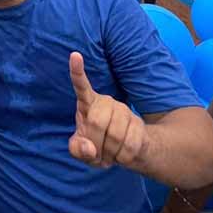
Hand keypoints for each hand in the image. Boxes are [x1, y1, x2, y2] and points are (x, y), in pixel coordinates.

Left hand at [68, 52, 148, 168]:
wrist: (127, 151)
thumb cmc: (97, 147)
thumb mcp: (82, 151)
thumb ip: (77, 150)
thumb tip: (89, 148)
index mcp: (87, 104)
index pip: (81, 86)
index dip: (77, 72)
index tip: (74, 55)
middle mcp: (106, 102)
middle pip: (95, 122)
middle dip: (94, 144)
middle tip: (96, 152)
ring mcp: (123, 111)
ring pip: (114, 137)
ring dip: (110, 153)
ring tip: (110, 152)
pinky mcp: (138, 123)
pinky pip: (129, 146)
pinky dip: (122, 158)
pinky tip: (121, 153)